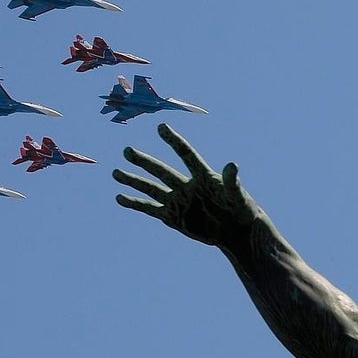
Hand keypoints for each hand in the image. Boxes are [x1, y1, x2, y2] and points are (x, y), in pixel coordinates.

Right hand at [114, 123, 257, 246]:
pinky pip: (150, 209)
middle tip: (127, 151)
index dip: (175, 142)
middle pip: (162, 171)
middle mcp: (187, 185)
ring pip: (152, 188)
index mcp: (203, 176)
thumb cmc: (241, 209)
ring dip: (134, 180)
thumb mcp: (238, 196)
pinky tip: (120, 198)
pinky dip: (135, 203)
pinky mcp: (173, 216)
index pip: (186, 155)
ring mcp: (178, 200)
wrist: (236, 230)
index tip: (162, 127)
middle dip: (144, 162)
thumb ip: (232, 181)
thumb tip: (232, 165)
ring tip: (115, 172)